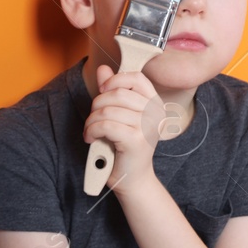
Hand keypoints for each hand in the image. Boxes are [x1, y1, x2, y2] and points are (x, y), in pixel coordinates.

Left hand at [85, 64, 163, 192]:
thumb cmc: (124, 145)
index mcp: (154, 103)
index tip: (103, 90)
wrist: (132, 177)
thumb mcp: (118, 114)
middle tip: (93, 118)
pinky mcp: (136, 140)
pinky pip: (106, 125)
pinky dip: (92, 130)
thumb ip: (112, 90)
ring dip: (92, 120)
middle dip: (97, 104)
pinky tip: (91, 138)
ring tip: (91, 130)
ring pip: (108, 110)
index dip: (115, 80)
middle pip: (117, 93)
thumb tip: (103, 69)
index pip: (136, 77)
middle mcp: (155, 112)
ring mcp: (148, 126)